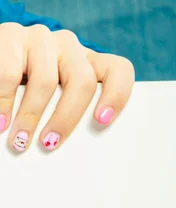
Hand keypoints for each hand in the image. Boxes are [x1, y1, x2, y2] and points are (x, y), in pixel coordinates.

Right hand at [0, 22, 133, 152]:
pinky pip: (10, 72)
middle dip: (66, 117)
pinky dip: (4, 102)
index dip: (117, 95)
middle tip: (50, 144)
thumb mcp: (58, 102)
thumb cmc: (35, 95)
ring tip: (20, 140)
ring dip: (31, 115)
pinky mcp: (11, 36)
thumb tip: (71, 159)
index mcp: (90, 65)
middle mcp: (70, 47)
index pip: (119, 70)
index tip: (102, 121)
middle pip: (82, 81)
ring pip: (46, 80)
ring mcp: (42, 39)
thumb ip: (72, 117)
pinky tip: (2, 122)